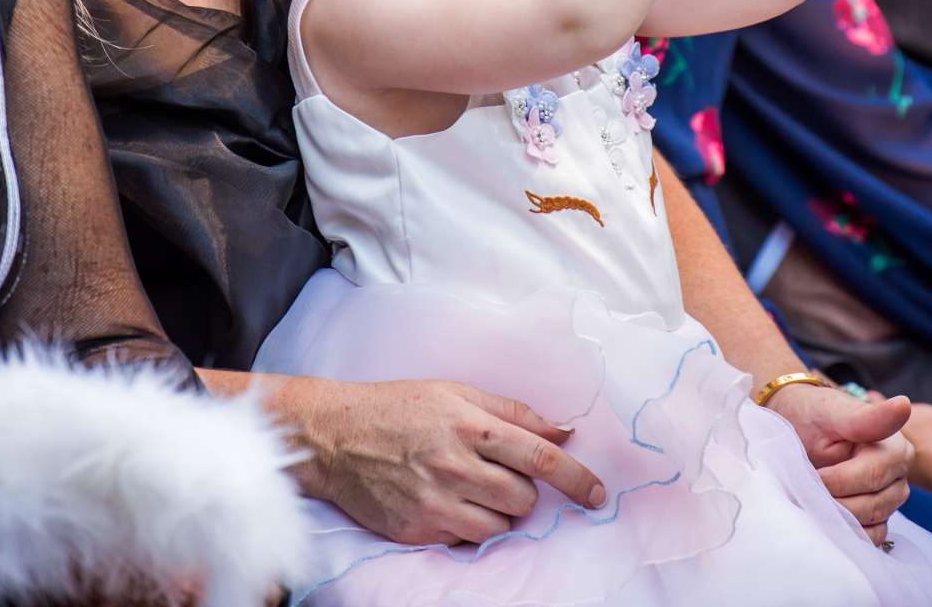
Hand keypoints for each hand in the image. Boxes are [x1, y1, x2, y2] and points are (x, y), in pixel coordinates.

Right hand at [288, 377, 607, 545]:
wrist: (334, 436)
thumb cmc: (399, 407)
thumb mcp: (456, 392)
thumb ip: (514, 412)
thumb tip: (565, 430)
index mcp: (470, 426)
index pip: (540, 457)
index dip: (576, 479)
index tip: (597, 494)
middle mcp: (455, 466)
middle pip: (523, 498)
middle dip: (522, 490)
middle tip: (496, 473)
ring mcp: (435, 502)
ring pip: (498, 525)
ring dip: (496, 510)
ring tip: (470, 488)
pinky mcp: (417, 530)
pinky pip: (465, 540)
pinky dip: (466, 525)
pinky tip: (446, 502)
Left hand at [766, 385, 912, 546]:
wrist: (799, 426)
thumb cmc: (815, 415)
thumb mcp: (834, 412)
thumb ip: (869, 417)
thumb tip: (904, 404)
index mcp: (896, 448)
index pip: (872, 477)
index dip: (837, 480)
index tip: (812, 474)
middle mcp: (899, 476)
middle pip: (872, 505)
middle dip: (835, 501)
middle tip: (806, 489)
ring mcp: (890, 500)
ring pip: (871, 524)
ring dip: (838, 517)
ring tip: (812, 498)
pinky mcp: (877, 517)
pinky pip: (870, 538)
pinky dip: (846, 533)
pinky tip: (825, 516)